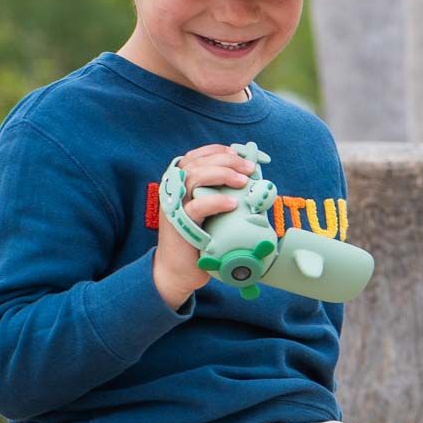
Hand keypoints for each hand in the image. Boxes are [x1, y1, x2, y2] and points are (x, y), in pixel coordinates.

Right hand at [154, 144, 255, 306]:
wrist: (178, 271)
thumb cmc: (197, 239)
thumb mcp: (208, 212)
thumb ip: (218, 194)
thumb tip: (249, 181)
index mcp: (179, 183)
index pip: (195, 156)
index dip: (216, 151)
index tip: (237, 153)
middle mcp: (173, 190)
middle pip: (198, 163)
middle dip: (226, 161)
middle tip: (248, 168)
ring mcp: (174, 205)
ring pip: (196, 177)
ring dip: (223, 174)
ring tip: (243, 182)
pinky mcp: (179, 223)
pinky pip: (198, 206)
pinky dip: (217, 201)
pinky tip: (233, 204)